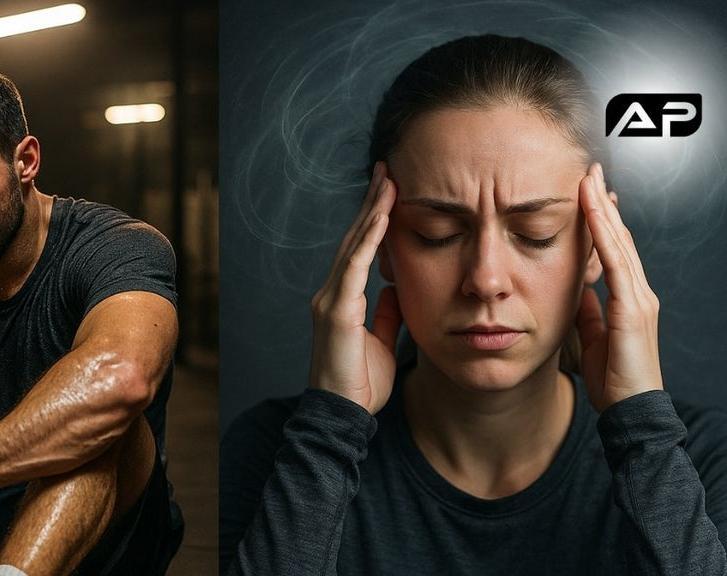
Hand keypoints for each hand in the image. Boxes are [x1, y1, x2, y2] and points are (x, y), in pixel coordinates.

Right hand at [309, 161, 401, 414]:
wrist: (342, 414)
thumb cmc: (360, 384)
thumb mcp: (383, 342)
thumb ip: (387, 314)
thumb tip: (396, 288)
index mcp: (342, 300)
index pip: (359, 250)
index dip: (373, 220)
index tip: (390, 191)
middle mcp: (331, 293)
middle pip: (354, 238)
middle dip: (372, 203)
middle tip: (387, 169)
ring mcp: (330, 300)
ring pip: (353, 244)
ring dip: (372, 211)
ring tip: (388, 181)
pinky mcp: (336, 310)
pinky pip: (354, 266)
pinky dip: (369, 239)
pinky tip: (382, 216)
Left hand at [576, 162, 663, 412]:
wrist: (631, 410)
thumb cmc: (613, 379)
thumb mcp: (593, 337)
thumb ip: (589, 312)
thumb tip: (577, 293)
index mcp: (628, 298)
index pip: (612, 249)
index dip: (600, 220)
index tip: (586, 193)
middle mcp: (637, 292)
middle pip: (618, 237)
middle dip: (603, 203)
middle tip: (588, 171)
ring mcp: (638, 298)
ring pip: (618, 243)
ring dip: (602, 209)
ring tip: (588, 180)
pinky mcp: (633, 308)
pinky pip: (616, 262)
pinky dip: (604, 235)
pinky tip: (593, 214)